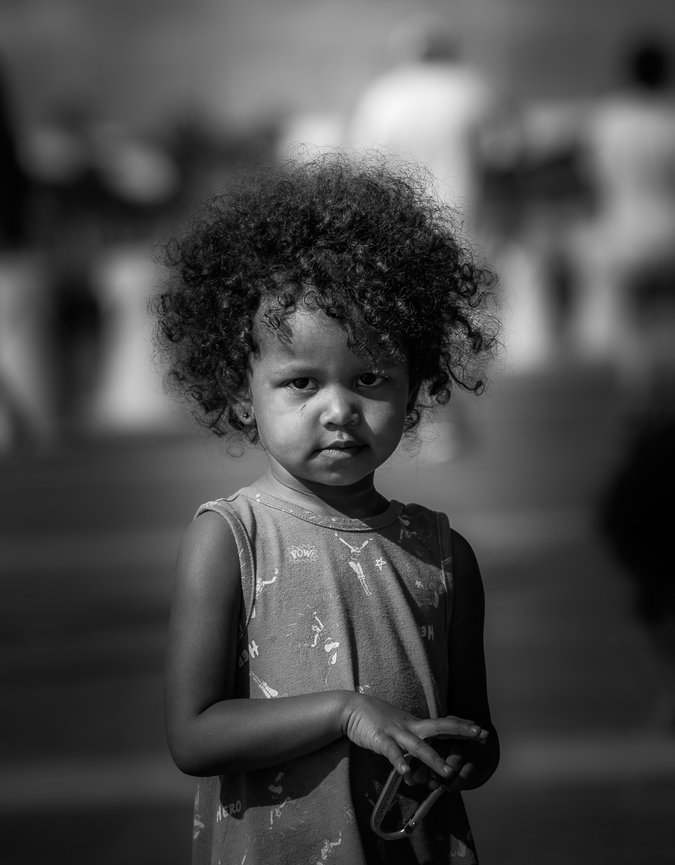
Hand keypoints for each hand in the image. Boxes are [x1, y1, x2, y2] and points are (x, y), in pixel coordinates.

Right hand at [340, 693, 486, 780]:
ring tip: (448, 772)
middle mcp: (411, 726)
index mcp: (416, 724)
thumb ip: (410, 747)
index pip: (445, 725)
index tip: (483, 731)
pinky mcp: (380, 739)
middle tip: (481, 734)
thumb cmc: (377, 720)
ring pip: (419, 746)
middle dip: (461, 731)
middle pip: (440, 727)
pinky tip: (406, 774)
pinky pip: (392, 752)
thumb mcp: (399, 730)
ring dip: (434, 759)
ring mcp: (396, 732)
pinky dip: (400, 763)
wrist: (351, 708)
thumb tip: (419, 771)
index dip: (463, 727)